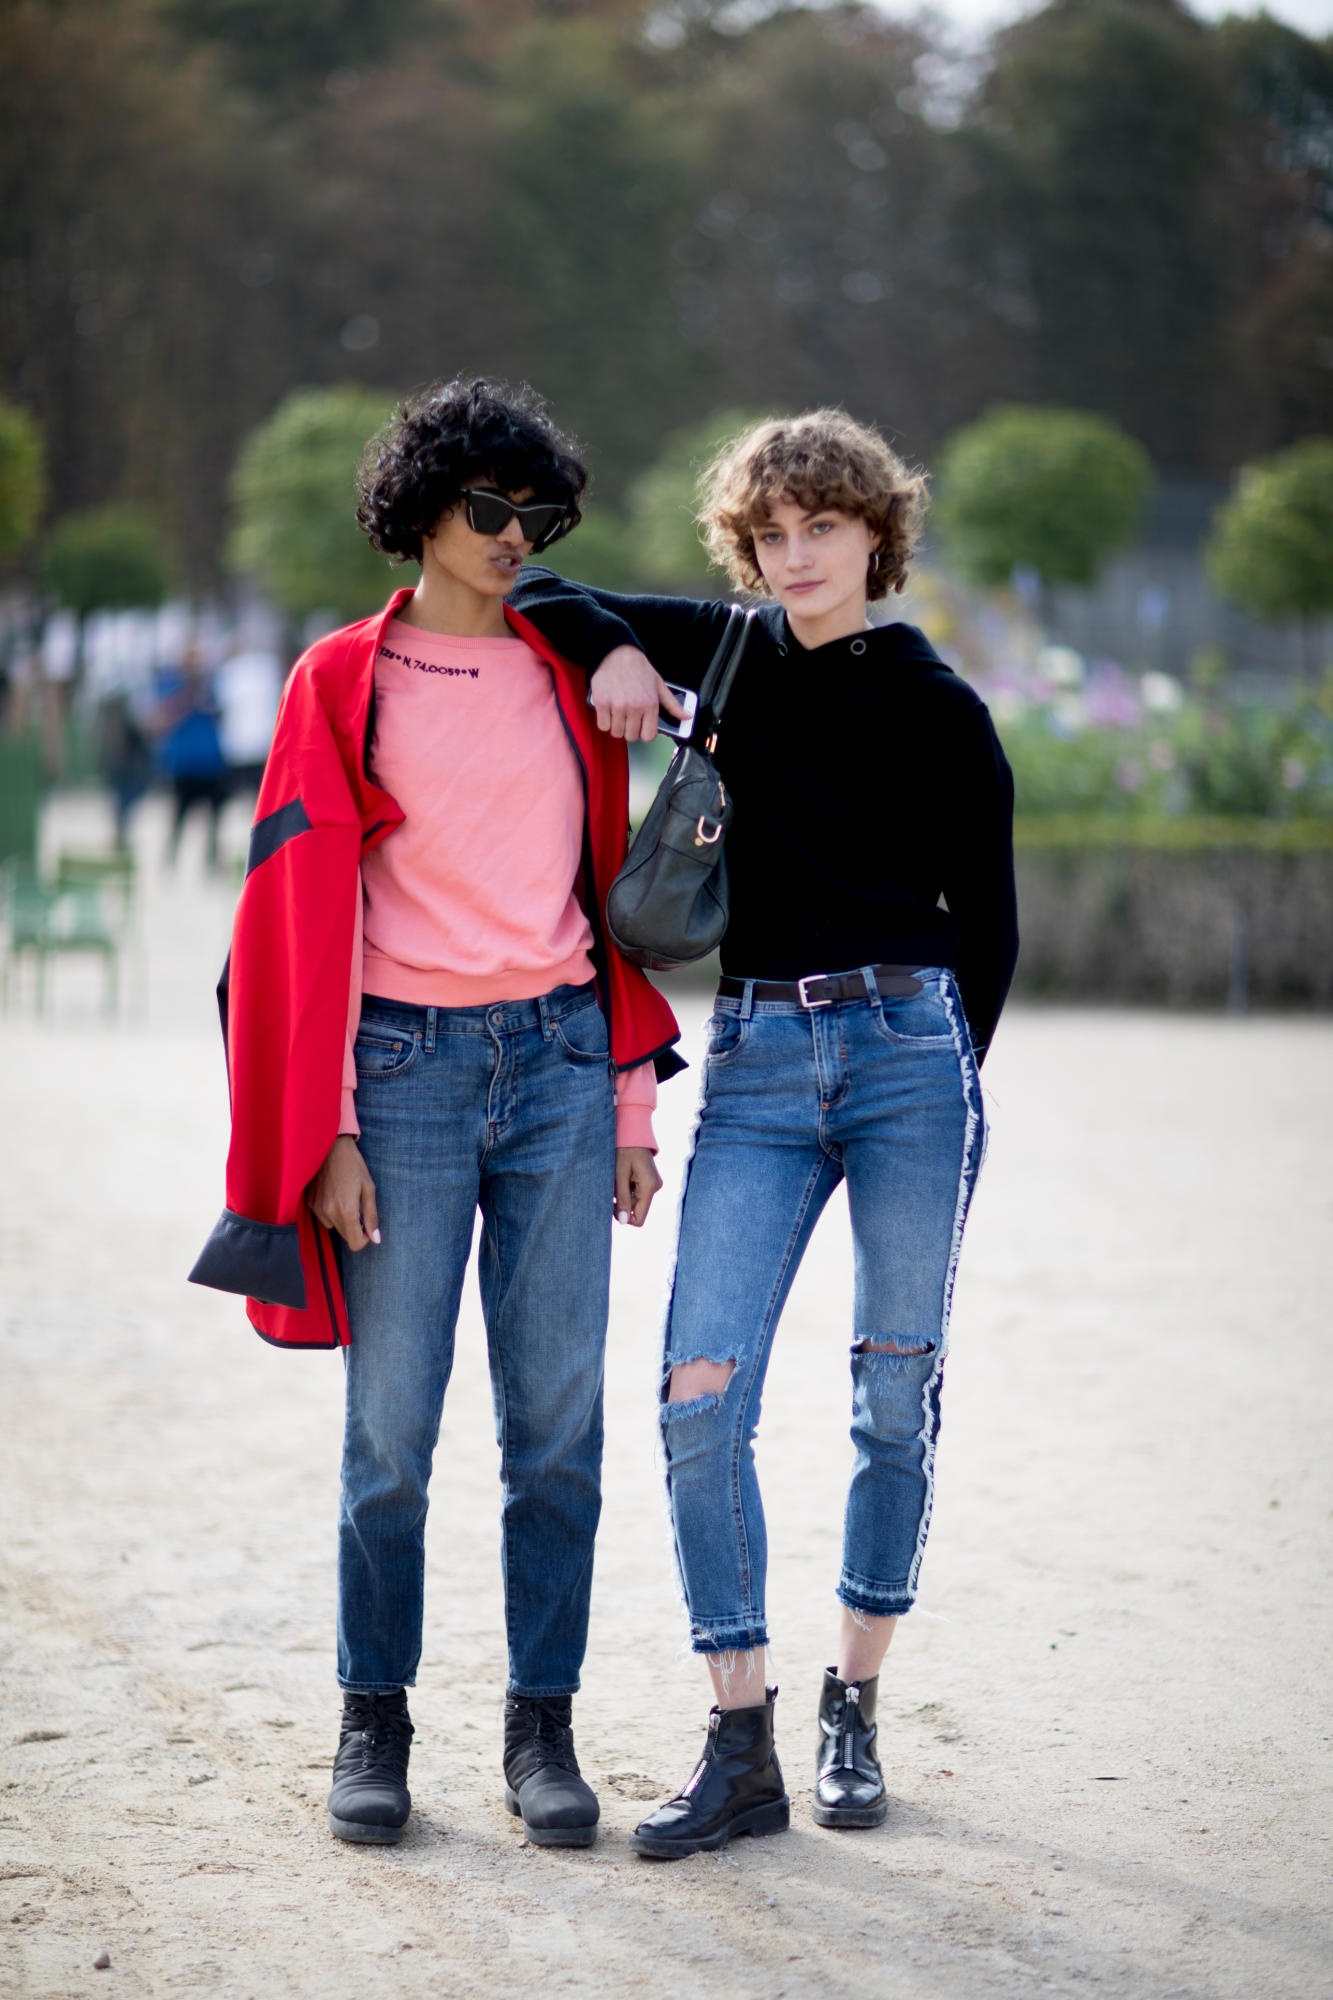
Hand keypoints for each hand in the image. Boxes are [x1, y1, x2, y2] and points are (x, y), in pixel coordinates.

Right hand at [308, 1135, 380, 1250]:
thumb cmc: (353, 1165)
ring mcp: (318, 1209)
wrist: (330, 1148)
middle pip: (345, 1236)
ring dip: (342, 1220)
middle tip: (359, 1207)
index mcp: (347, 1211)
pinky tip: (335, 1194)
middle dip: (355, 1228)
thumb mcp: (369, 1189)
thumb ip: (371, 1216)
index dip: (364, 1239)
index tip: (367, 1227)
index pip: (355, 1243)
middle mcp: (330, 1213)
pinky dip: (331, 1212)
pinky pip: (324, 1217)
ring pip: (334, 1227)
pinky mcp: (311, 1204)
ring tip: (346, 1198)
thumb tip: (376, 1239)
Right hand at [589, 645, 684, 742]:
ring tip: (618, 713)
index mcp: (650, 704)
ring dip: (616, 725)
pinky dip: (604, 721)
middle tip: (628, 718)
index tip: (640, 726)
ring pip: (616, 732)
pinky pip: (602, 725)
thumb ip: (672, 704)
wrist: (618, 654)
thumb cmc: (639, 669)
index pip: (648, 736)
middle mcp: (634, 707)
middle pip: (630, 736)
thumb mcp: (659, 685)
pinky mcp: (602, 703)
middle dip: (629, 730)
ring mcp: (617, 706)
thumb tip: (687, 716)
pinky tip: (608, 710)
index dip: (643, 733)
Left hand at [615, 1146, 661, 1226]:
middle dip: (622, 1203)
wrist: (633, 1133)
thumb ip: (622, 1199)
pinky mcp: (650, 1181)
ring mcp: (654, 1184)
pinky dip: (627, 1189)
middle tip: (612, 1187)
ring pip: (636, 1202)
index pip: (639, 1218)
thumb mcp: (619, 1175)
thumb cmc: (624, 1151)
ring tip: (617, 1179)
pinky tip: (622, 1176)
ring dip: (623, 1195)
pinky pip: (637, 1193)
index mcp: (649, 1188)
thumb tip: (623, 1222)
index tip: (612, 1204)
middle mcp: (655, 1188)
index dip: (624, 1217)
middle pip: (637, 1210)